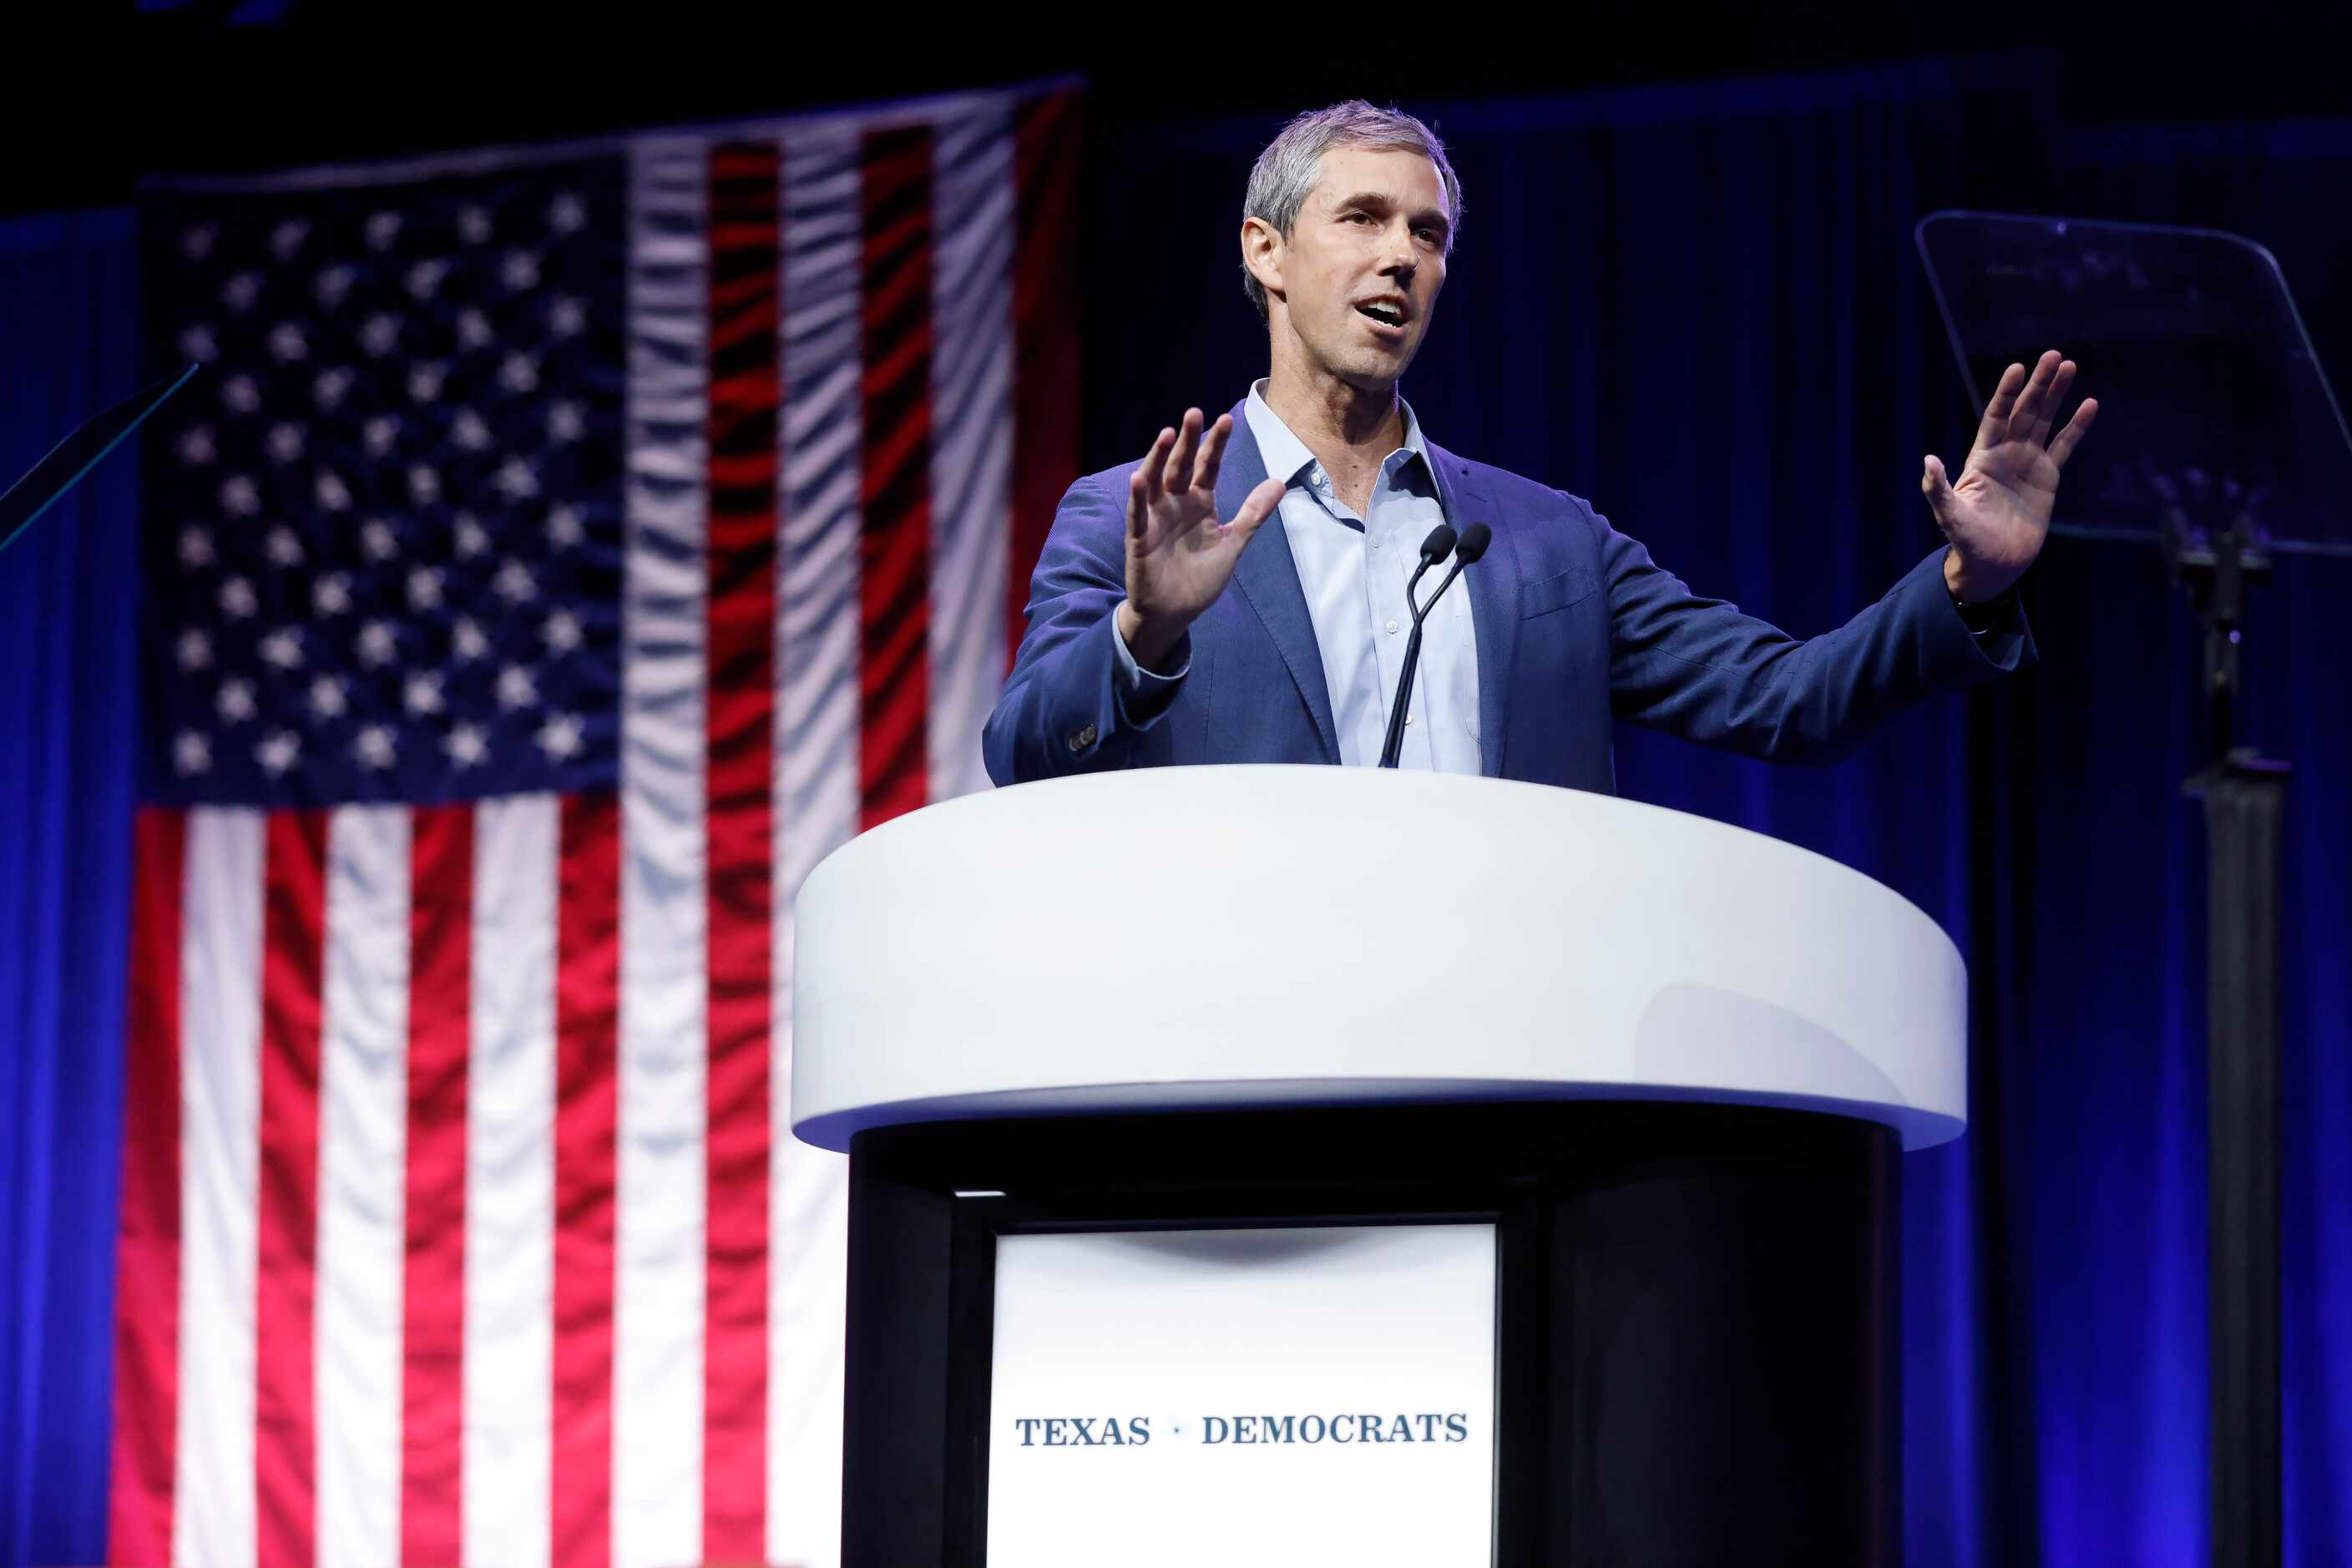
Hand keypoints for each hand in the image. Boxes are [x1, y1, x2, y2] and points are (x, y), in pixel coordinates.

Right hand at [1117, 408, 1285, 669]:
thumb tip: (1280, 482)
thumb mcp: (1233, 544)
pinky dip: (1137, 497)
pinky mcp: (1139, 538)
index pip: (1208, 467)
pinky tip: (1139, 478)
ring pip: (1155, 481)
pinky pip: (1137, 514)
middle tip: (1193, 413)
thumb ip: (1253, 514)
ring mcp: (1155, 518)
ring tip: (1166, 435)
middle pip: (1181, 465)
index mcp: (1199, 502)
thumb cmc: (1200, 579)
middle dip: (1187, 440)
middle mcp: (1175, 503)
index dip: (1216, 445)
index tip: (1227, 420)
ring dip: (1158, 458)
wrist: (1175, 613)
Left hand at [1922, 349, 2098, 600]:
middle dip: (2039, 384)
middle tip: (2055, 355)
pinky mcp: (2047, 476)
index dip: (2006, 393)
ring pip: (2044, 420)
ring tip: (2070, 366)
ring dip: (2057, 394)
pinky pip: (2064, 445)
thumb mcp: (1949, 515)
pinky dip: (2076, 426)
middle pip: (2024, 411)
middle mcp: (2006, 453)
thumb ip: (1938, 489)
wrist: (1993, 564)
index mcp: (1982, 457)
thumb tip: (1928, 460)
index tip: (2018, 368)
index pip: (1996, 416)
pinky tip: (2089, 404)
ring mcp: (2028, 462)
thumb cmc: (1967, 541)